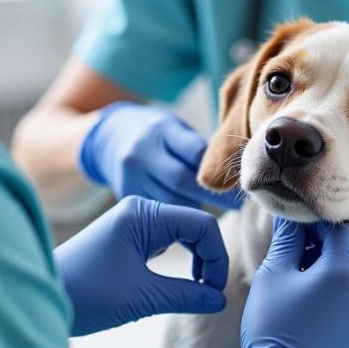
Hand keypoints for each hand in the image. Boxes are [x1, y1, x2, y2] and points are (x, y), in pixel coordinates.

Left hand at [54, 195, 228, 335]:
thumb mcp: (142, 297)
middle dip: (209, 259)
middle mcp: (140, 210)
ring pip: (183, 235)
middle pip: (195, 226)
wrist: (40, 297)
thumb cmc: (86, 294)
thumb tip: (219, 300)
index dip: (216, 257)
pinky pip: (167, 242)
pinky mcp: (128, 238)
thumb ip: (187, 296)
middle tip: (209, 293)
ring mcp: (134, 222)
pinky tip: (180, 285)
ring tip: (196, 291)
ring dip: (196, 261)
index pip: (202, 224)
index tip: (214, 291)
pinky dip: (181, 262)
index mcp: (144, 213)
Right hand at [78, 102, 242, 209]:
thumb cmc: (155, 132)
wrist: (109, 137)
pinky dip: (175, 218)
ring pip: (169, 201)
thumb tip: (231, 174)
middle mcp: (141, 153)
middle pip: (182, 180)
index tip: (240, 181)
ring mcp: (130, 176)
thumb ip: (197, 147)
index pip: (195, 152)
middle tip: (236, 205)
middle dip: (213, 195)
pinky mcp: (125, 195)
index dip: (219, 170)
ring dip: (194, 209)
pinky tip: (188, 220)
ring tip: (213, 211)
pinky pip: (157, 212)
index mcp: (160, 130)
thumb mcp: (175, 127)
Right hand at [223, 219, 348, 347]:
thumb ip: (288, 238)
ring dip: (325, 271)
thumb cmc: (273, 325)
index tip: (294, 227)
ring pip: (347, 277)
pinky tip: (307, 305)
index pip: (337, 228)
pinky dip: (332, 295)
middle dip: (319, 248)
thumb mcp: (274, 274)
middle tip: (290, 253)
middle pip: (344, 253)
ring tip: (296, 282)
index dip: (314, 223)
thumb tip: (291, 214)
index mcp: (344, 271)